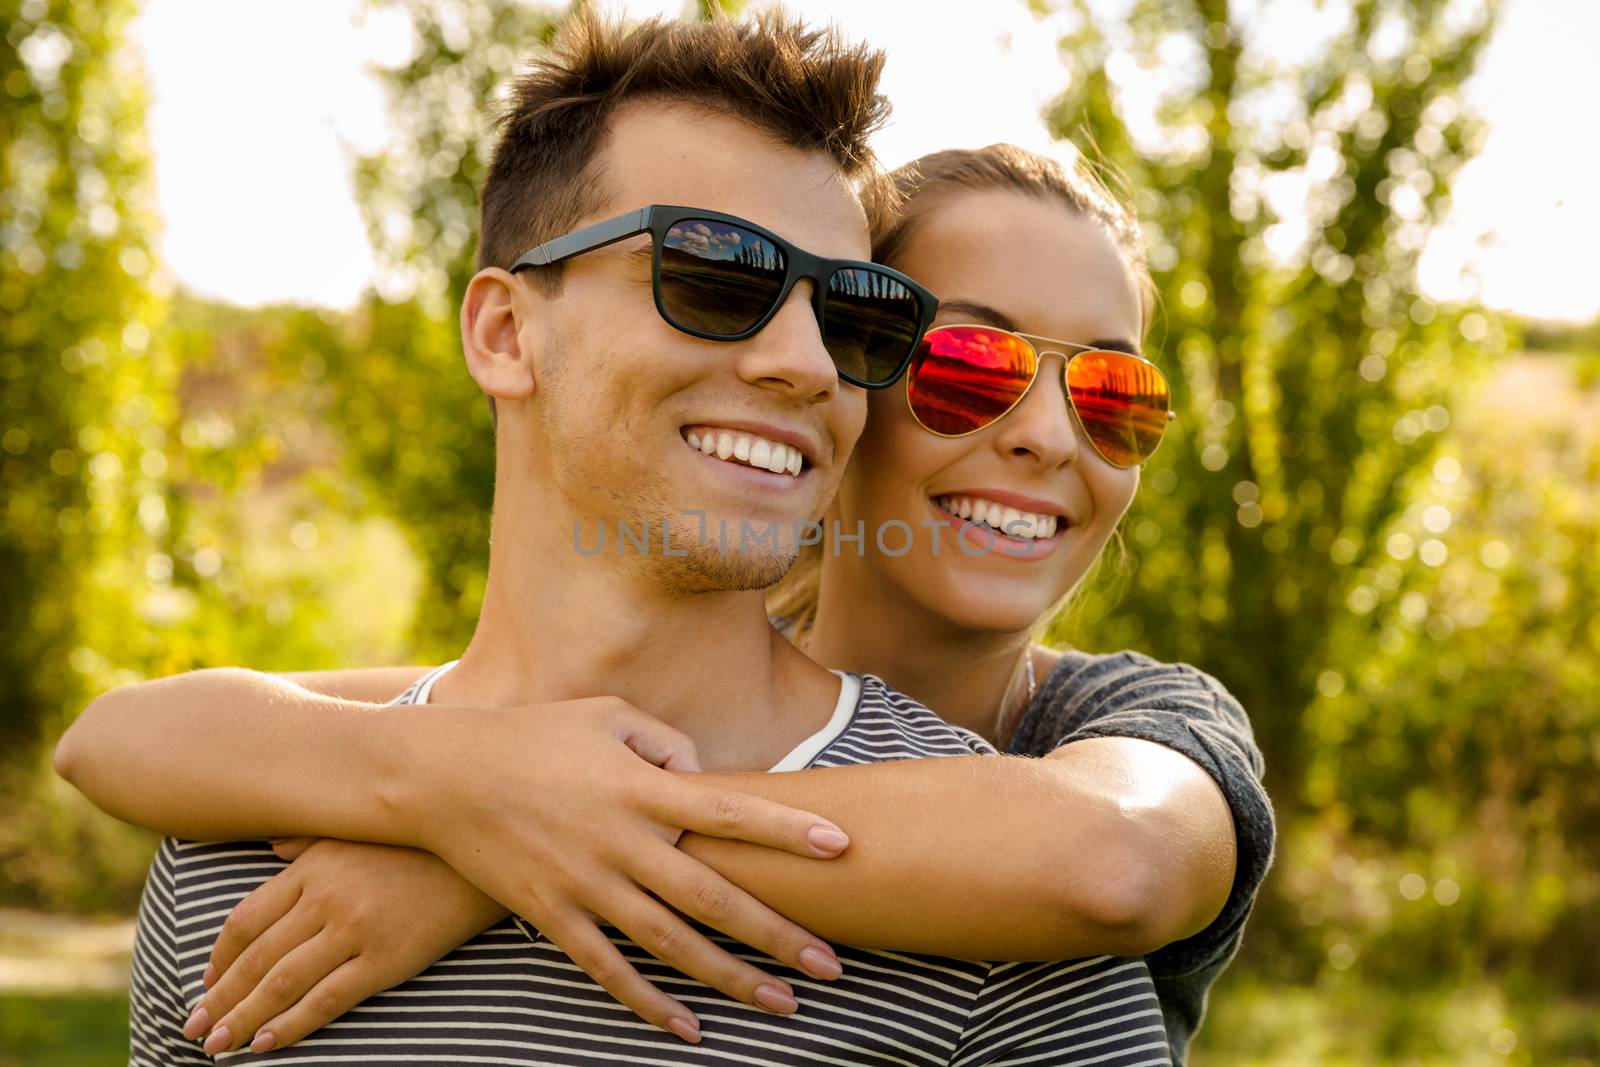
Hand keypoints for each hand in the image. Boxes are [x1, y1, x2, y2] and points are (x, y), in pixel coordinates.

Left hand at [182, 839, 506, 1055]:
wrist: (485, 857)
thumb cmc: (421, 843)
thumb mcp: (359, 831)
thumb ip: (310, 839)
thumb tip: (271, 844)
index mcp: (314, 867)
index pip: (246, 921)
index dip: (219, 960)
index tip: (206, 985)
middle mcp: (326, 898)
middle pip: (255, 959)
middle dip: (220, 999)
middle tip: (195, 1031)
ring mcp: (356, 930)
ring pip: (282, 984)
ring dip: (243, 1019)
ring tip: (219, 1046)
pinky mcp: (386, 959)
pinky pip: (327, 999)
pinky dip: (291, 1025)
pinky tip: (266, 1044)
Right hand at [402, 695, 849, 1042]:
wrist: (442, 775)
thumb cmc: (535, 734)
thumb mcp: (608, 716)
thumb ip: (668, 741)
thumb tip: (706, 777)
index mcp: (640, 786)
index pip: (730, 811)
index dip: (787, 829)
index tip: (842, 845)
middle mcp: (621, 841)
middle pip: (712, 896)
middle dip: (776, 933)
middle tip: (831, 965)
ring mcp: (586, 884)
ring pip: (670, 944)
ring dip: (730, 978)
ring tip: (783, 1004)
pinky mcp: (553, 916)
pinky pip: (608, 969)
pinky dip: (648, 1002)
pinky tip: (690, 1029)